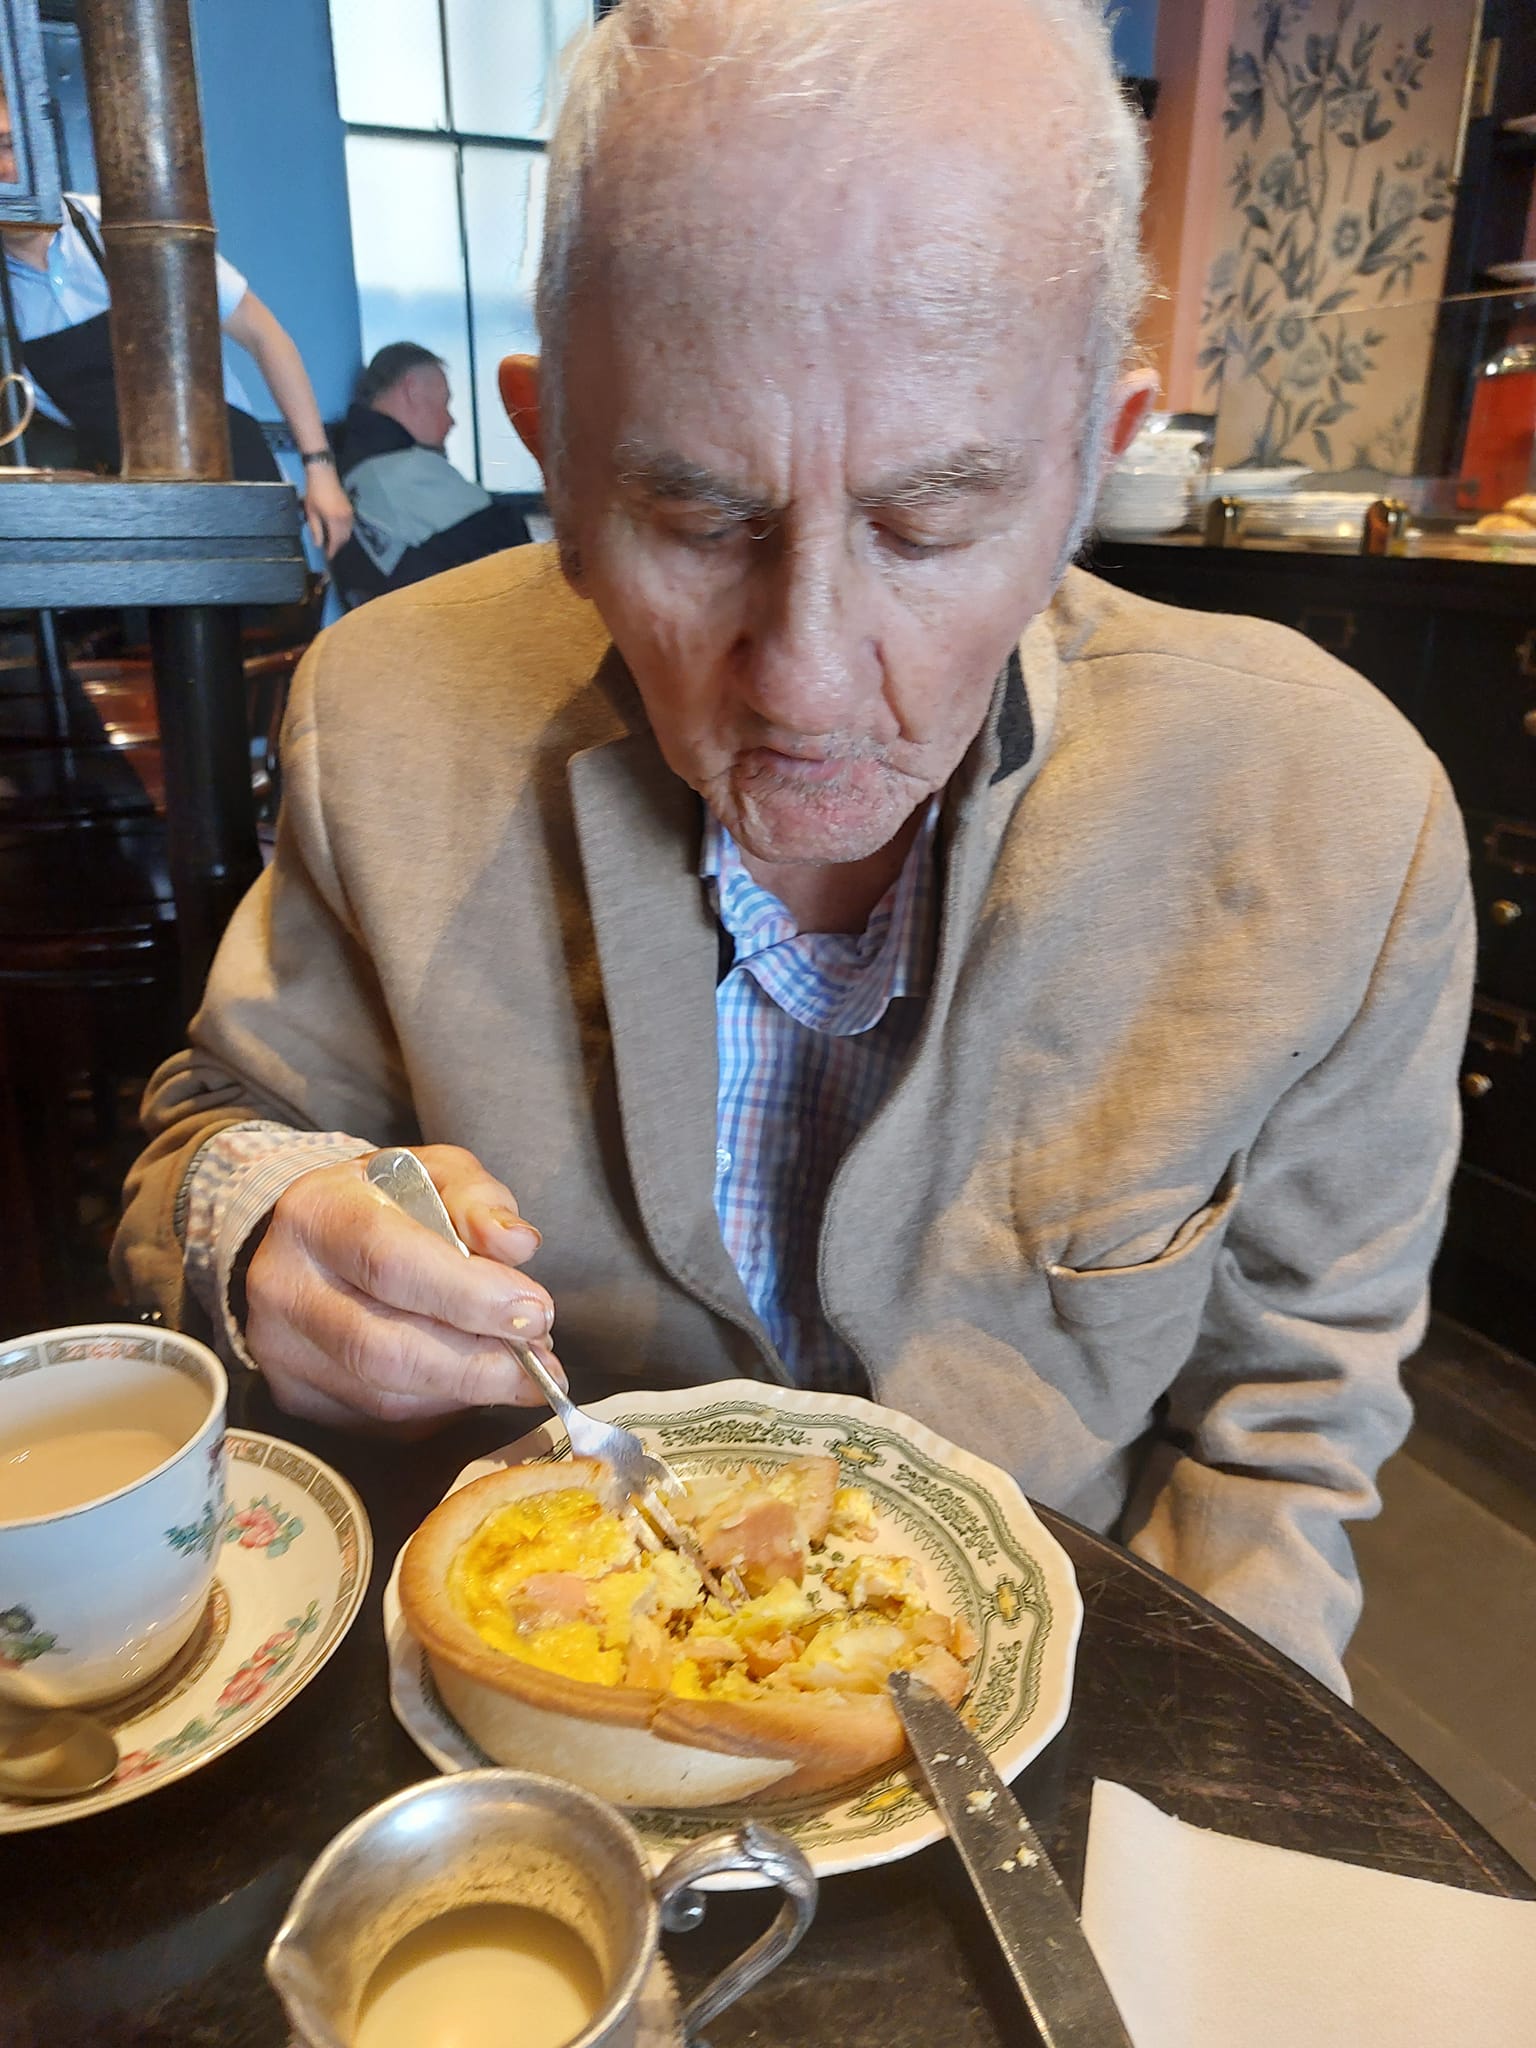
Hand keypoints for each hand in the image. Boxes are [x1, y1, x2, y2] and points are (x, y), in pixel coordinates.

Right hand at [244, 1145, 561, 1430]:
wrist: (312, 1240)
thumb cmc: (386, 1203)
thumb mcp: (436, 1175)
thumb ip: (478, 1201)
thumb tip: (517, 1244)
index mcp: (315, 1213)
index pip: (389, 1262)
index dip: (468, 1295)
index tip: (535, 1312)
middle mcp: (283, 1287)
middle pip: (383, 1348)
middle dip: (478, 1363)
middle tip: (542, 1362)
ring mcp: (282, 1352)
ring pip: (386, 1396)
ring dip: (468, 1392)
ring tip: (523, 1371)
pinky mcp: (296, 1398)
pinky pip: (382, 1421)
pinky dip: (442, 1409)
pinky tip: (474, 1383)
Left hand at [303, 462, 353, 557]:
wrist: (323, 474)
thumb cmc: (314, 492)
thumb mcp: (311, 512)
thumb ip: (315, 530)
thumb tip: (318, 544)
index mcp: (335, 520)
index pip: (336, 542)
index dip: (331, 551)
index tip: (326, 557)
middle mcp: (345, 519)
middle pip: (343, 539)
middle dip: (336, 546)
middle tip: (327, 550)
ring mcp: (349, 514)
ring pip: (347, 533)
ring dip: (340, 540)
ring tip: (330, 542)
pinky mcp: (350, 510)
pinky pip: (349, 526)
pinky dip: (343, 532)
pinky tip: (335, 532)